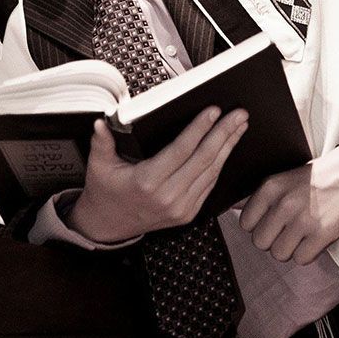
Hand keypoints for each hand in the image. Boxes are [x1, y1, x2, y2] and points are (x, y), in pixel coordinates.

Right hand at [68, 106, 247, 243]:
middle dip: (224, 134)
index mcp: (147, 181)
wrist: (108, 225)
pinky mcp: (188, 213)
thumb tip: (100, 122)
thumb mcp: (99, 166)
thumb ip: (101, 142)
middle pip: (204, 160)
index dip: (200, 128)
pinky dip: (221, 165)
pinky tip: (228, 148)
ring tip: (239, 127)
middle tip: (238, 115)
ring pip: (212, 173)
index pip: (181, 150)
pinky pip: (209, 186)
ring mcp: (180, 208)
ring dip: (228, 147)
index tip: (214, 111)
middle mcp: (167, 197)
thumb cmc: (106, 192)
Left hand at [239, 145, 338, 264]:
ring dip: (290, 249)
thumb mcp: (283, 178)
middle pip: (260, 242)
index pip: (245, 223)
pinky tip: (315, 239)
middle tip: (288, 231)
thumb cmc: (317, 177)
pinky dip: (308, 254)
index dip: (257, 227)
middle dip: (273, 240)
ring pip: (279, 254)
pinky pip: (301, 259)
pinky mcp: (322, 233)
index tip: (270, 223)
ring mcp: (303, 219)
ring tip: (302, 235)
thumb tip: (233, 207)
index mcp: (271, 187)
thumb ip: (259, 196)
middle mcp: (284, 203)